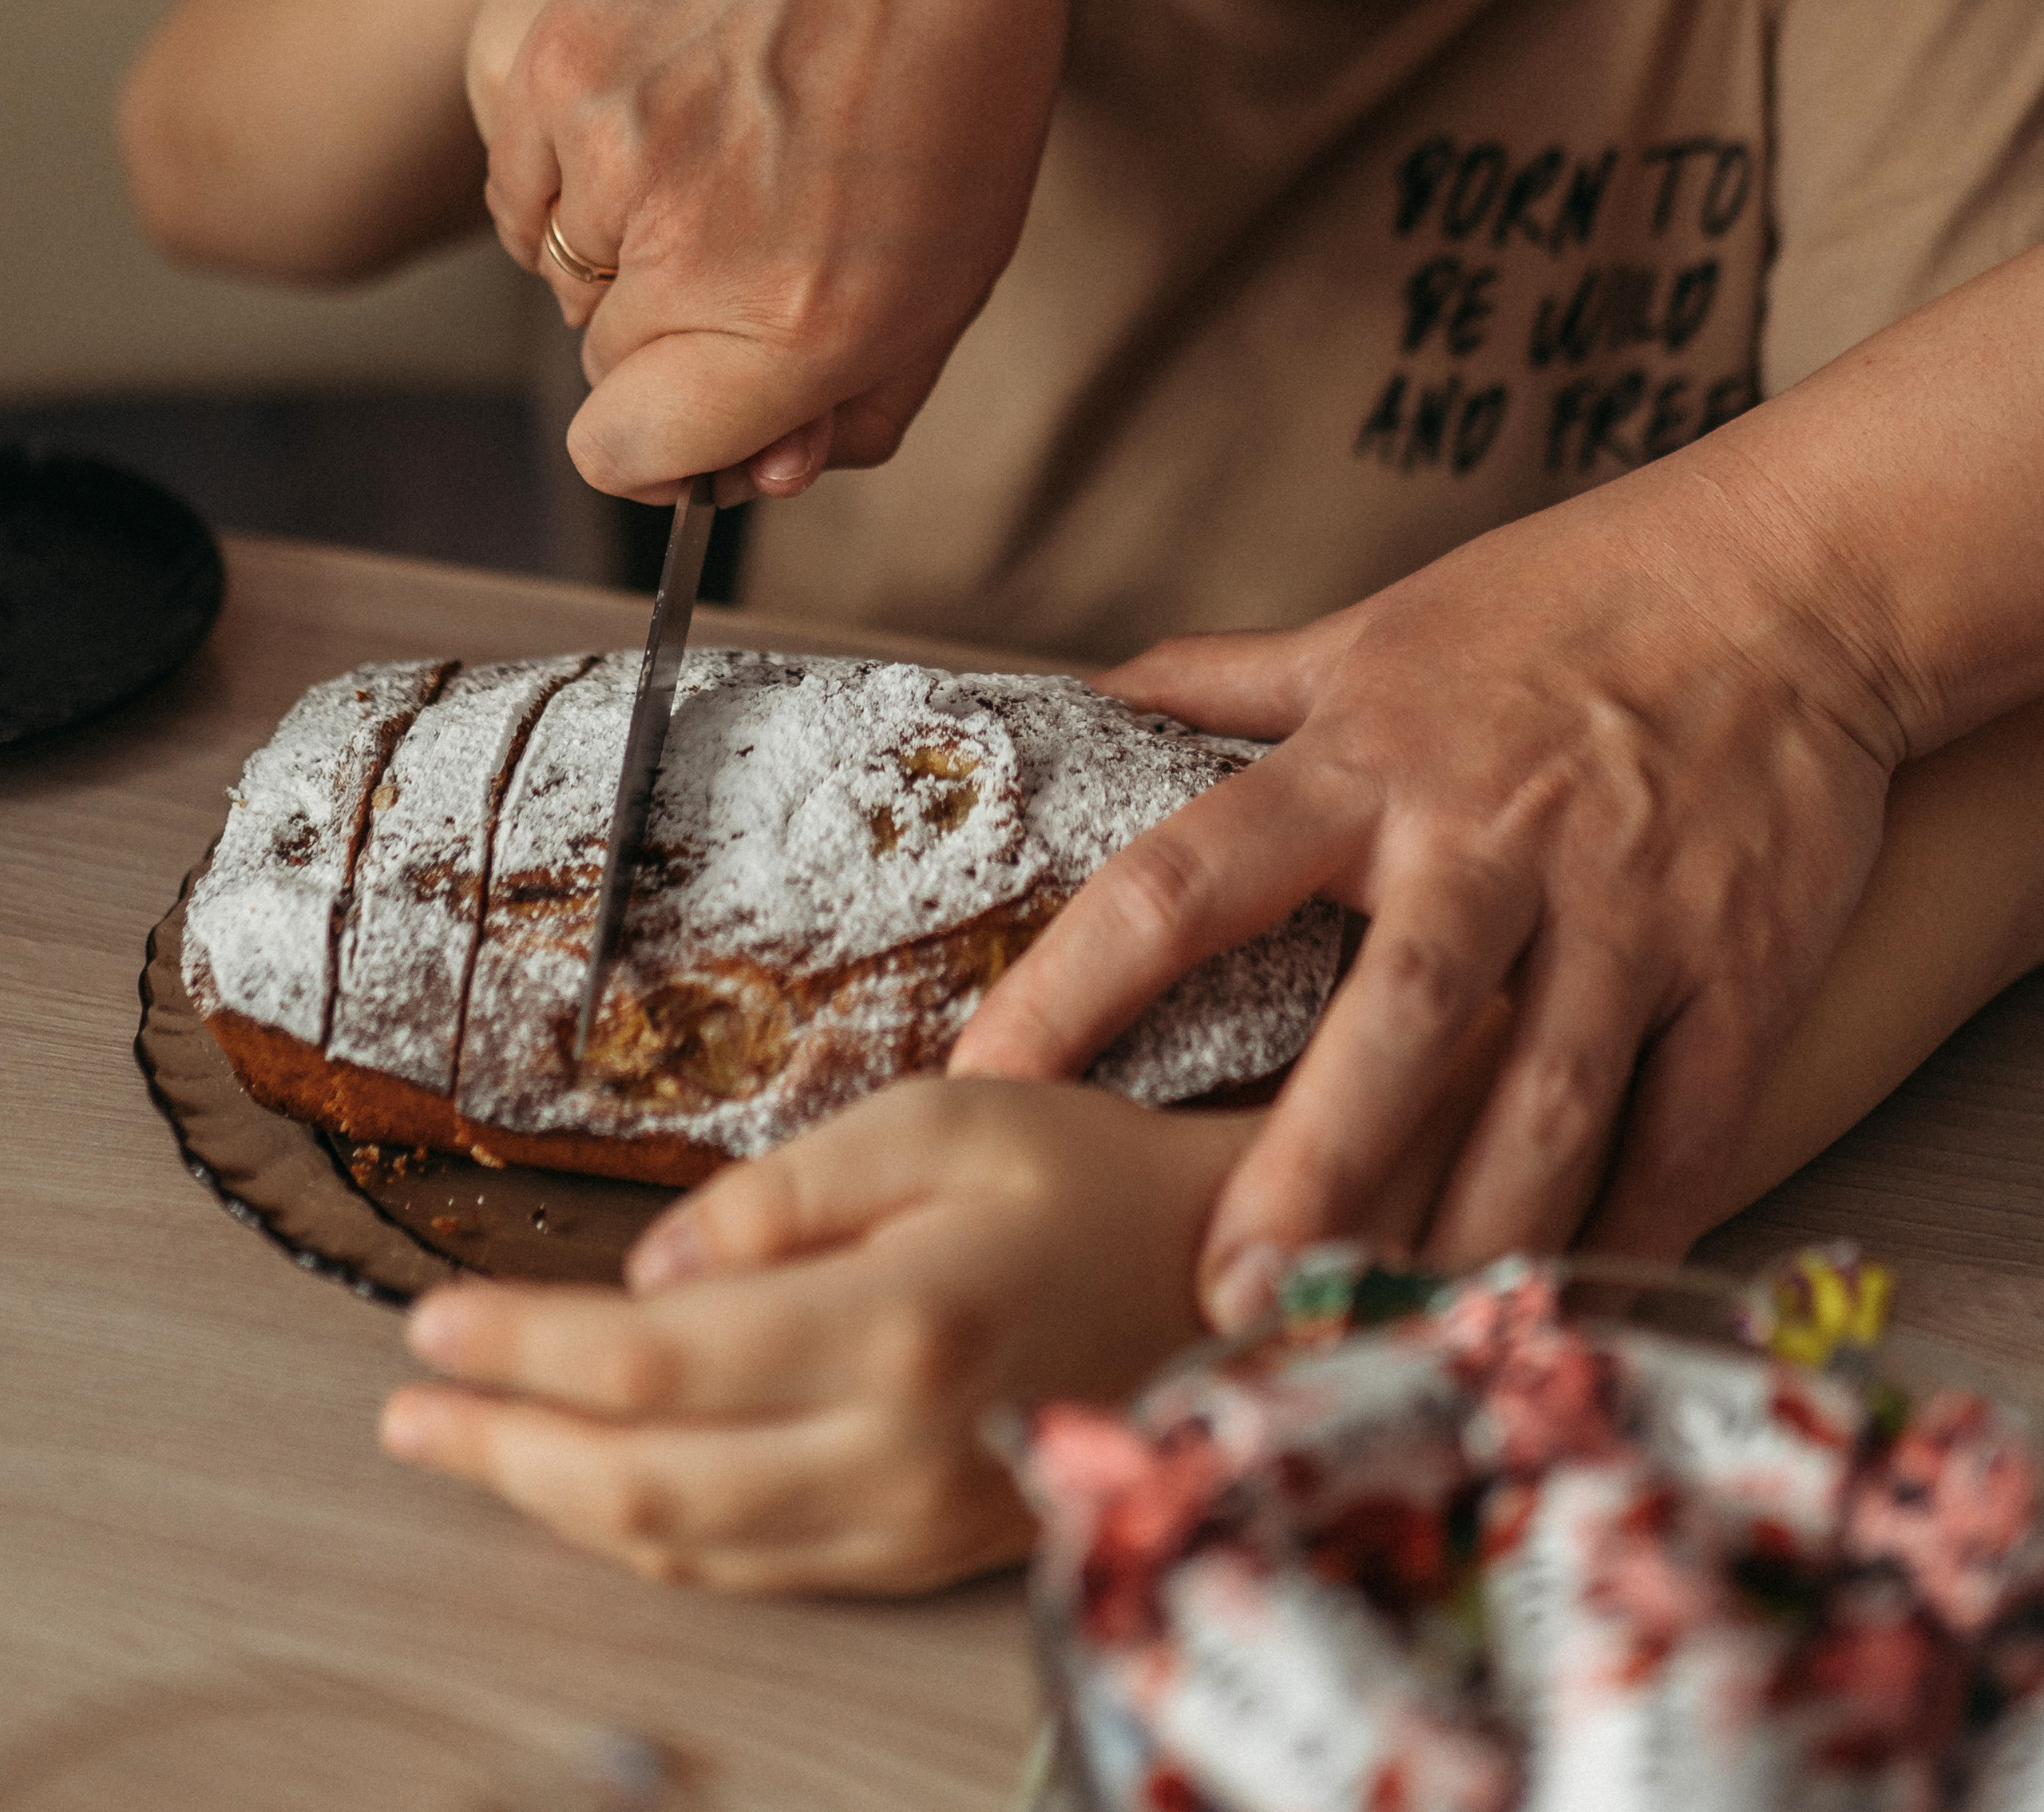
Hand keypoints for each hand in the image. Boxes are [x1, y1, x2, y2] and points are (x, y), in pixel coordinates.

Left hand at [380, 1079, 1255, 1596]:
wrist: (1229, 1284)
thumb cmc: (1089, 1175)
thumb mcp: (948, 1115)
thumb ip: (794, 1189)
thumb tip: (657, 1259)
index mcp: (896, 1327)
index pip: (653, 1359)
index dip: (524, 1346)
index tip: (433, 1321)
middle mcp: (895, 1450)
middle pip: (645, 1480)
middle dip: (503, 1448)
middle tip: (407, 1411)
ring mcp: (911, 1519)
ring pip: (689, 1544)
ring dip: (556, 1503)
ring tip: (467, 1450)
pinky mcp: (924, 1550)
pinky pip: (756, 1569)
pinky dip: (654, 1536)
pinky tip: (596, 1490)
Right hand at [472, 0, 1068, 507]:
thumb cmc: (948, 89)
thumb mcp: (947, 280)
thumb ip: (853, 408)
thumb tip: (758, 480)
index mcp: (799, 326)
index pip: (629, 454)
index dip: (661, 444)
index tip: (693, 410)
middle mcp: (692, 253)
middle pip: (601, 366)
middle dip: (661, 332)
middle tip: (746, 229)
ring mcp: (611, 155)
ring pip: (562, 273)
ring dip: (618, 243)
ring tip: (717, 148)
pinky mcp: (554, 71)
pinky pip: (521, 189)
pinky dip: (571, 172)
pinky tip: (660, 105)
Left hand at [949, 455, 1905, 1314]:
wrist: (1790, 574)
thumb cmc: (1562, 600)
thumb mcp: (1377, 628)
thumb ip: (1231, 681)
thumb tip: (1091, 696)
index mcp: (1365, 761)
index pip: (1184, 881)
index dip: (1073, 987)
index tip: (979, 1084)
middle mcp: (1487, 843)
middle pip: (1388, 1025)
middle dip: (1309, 1172)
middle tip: (1227, 1296)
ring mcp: (1623, 909)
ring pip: (1541, 1101)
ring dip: (1467, 1233)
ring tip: (1390, 1343)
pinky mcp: (1742, 963)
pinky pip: (1685, 1123)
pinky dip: (1630, 1225)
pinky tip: (1562, 1305)